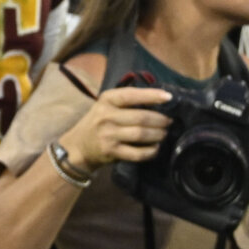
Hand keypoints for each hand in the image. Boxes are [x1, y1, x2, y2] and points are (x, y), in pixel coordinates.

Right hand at [57, 86, 172, 169]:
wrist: (78, 146)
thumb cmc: (98, 122)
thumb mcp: (107, 105)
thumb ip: (127, 101)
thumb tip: (160, 99)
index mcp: (107, 100)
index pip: (132, 95)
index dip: (152, 95)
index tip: (169, 97)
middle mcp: (106, 116)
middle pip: (141, 117)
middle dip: (160, 120)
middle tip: (169, 122)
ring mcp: (108, 135)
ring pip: (141, 134)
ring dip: (157, 135)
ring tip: (164, 134)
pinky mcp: (111, 152)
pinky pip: (137, 153)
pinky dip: (150, 151)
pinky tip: (155, 148)